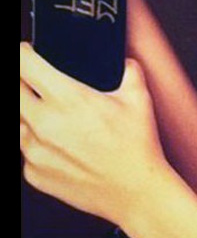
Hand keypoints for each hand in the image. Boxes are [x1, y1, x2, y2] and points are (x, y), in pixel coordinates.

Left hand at [20, 43, 168, 225]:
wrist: (134, 191)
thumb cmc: (136, 147)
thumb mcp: (139, 99)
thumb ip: (129, 71)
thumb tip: (124, 62)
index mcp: (68, 99)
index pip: (25, 64)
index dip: (24, 52)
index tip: (28, 52)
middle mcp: (44, 123)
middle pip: (12, 91)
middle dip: (22, 82)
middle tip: (37, 82)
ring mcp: (34, 151)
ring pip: (17, 121)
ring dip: (29, 114)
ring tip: (57, 118)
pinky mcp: (33, 173)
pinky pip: (25, 151)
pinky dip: (37, 143)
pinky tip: (61, 144)